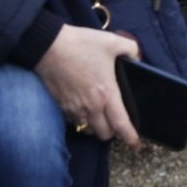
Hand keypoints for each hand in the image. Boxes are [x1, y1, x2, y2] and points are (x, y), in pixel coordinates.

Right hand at [34, 25, 140, 146]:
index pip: (121, 124)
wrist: (48, 47)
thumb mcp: (113, 42)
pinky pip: (74, 121)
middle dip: (113, 132)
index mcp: (107, 93)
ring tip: (101, 115)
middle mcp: (91, 106)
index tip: (136, 144)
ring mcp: (74, 108)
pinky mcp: (61, 106)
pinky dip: (81, 119)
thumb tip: (138, 58)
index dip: (130, 137)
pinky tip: (84, 107)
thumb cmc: (81, 44)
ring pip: (88, 129)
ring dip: (96, 126)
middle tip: (116, 122)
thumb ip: (132, 49)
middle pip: (104, 133)